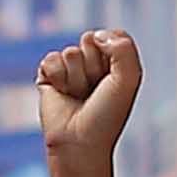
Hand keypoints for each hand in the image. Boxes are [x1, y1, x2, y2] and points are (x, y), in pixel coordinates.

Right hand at [37, 28, 141, 171]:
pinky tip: (62, 94)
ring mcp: (69, 68)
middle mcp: (92, 62)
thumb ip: (123, 47)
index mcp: (114, 61)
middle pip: (89, 39)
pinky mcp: (48, 75)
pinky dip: (58, 78)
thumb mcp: (129, 78)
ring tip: (78, 96)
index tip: (112, 80)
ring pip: (70, 52)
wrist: (80, 142)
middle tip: (94, 91)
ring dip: (76, 78)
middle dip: (92, 66)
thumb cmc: (107, 115)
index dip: (111, 54)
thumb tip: (94, 35)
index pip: (111, 35)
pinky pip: (51, 59)